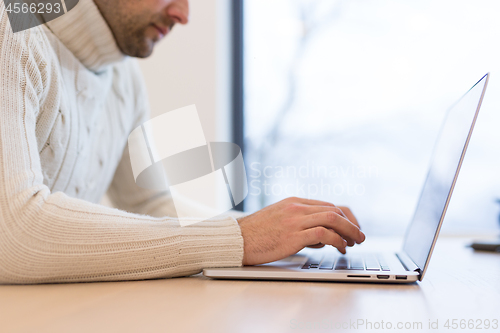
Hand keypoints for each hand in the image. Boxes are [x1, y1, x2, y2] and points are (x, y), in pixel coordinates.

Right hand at [237, 197, 364, 265]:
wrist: (236, 240)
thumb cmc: (256, 234)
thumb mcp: (279, 221)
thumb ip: (300, 224)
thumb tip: (323, 237)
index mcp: (294, 203)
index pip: (328, 205)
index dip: (345, 217)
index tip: (352, 228)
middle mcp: (296, 208)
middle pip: (334, 209)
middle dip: (351, 223)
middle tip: (359, 237)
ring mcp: (294, 220)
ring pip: (333, 218)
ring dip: (350, 230)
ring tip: (356, 242)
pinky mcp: (293, 235)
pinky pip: (324, 233)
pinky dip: (337, 240)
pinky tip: (341, 247)